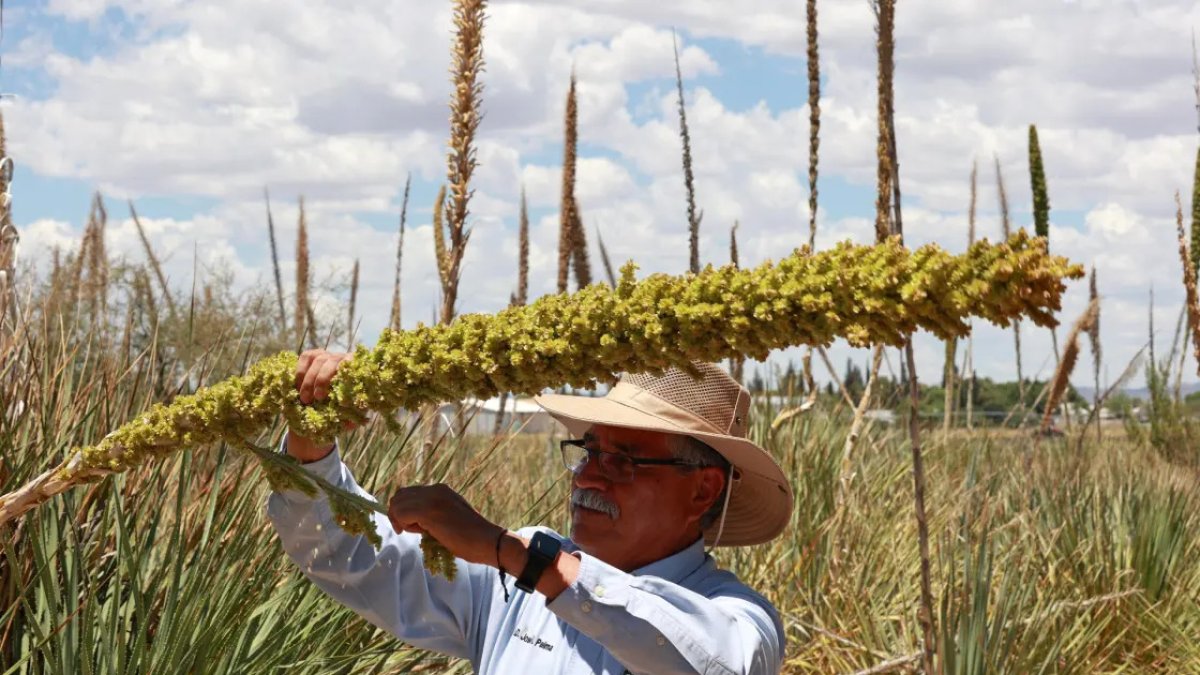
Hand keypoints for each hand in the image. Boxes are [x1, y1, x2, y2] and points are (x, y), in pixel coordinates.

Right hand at [286, 349, 354, 461]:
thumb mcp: (348, 416)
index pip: (353, 363)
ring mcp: (326, 355)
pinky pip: (305, 357)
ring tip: (305, 399)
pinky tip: (297, 388)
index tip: (333, 391)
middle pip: (332, 360)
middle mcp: (342, 358)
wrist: (323, 406)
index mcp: (356, 370)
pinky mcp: (311, 356)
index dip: (344, 373)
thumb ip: (350, 419)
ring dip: (309, 380)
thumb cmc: (340, 410)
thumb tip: (348, 423)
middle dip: (322, 380)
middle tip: (317, 398)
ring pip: (317, 359)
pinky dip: (300, 373)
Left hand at [387, 484, 502, 566]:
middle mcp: (435, 489)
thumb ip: (431, 514)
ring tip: (420, 532)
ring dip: (401, 520)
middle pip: (399, 495)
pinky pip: (401, 513)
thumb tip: (411, 519)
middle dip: (397, 514)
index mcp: (441, 490)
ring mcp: (432, 498)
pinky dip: (404, 524)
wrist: (488, 541)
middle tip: (405, 530)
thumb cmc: (471, 538)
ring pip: (397, 503)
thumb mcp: (448, 518)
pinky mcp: (428, 510)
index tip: (407, 526)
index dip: (403, 509)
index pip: (408, 492)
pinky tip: (421, 533)